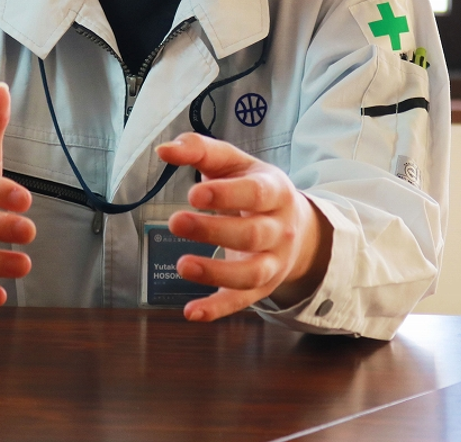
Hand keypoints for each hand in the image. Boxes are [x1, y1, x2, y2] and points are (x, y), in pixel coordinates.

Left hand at [155, 133, 332, 322]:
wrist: (296, 226)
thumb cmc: (253, 187)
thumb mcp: (235, 163)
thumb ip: (200, 150)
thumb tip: (164, 150)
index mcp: (275, 192)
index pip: (256, 193)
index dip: (227, 195)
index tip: (193, 193)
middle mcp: (279, 229)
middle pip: (252, 234)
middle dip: (214, 230)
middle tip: (176, 222)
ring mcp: (273, 262)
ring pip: (250, 274)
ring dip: (216, 272)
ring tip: (182, 265)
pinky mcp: (261, 287)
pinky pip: (241, 302)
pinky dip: (217, 309)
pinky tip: (191, 312)